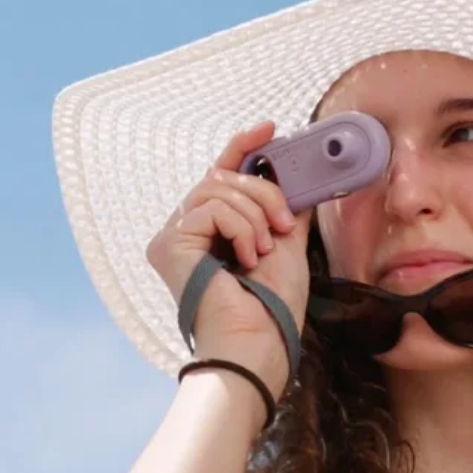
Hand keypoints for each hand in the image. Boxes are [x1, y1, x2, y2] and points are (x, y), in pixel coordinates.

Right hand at [146, 121, 312, 400]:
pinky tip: (244, 259)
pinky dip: (239, 228)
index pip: (221, 173)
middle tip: (285, 223)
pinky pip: (210, 207)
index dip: (243, 146)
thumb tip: (304, 176)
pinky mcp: (168, 243)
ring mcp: (173, 236)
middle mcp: (185, 230)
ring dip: (254, 213)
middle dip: (263, 191)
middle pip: (221, 175)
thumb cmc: (270, 309)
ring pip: (216, 186)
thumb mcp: (288, 246)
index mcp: (210, 231)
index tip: (271, 128)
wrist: (257, 344)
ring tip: (263, 249)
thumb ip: (288, 210)